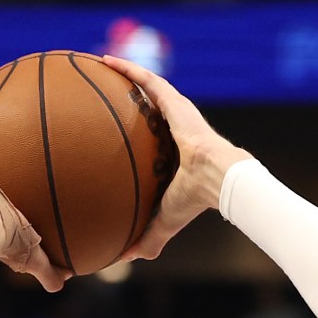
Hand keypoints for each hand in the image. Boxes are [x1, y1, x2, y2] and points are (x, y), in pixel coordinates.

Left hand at [97, 54, 249, 262]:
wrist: (217, 179)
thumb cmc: (193, 199)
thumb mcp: (164, 219)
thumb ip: (147, 237)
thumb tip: (124, 258)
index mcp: (172, 152)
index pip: (151, 137)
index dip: (133, 130)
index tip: (114, 128)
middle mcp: (173, 127)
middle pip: (148, 105)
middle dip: (128, 95)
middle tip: (103, 89)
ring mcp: (175, 110)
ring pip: (146, 85)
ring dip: (125, 73)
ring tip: (101, 64)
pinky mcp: (174, 100)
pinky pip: (145, 78)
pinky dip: (127, 68)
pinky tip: (105, 59)